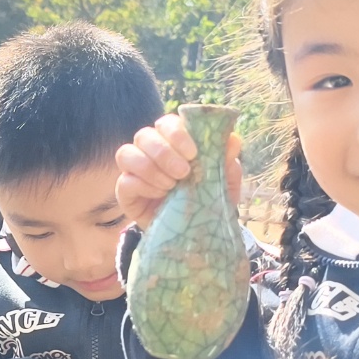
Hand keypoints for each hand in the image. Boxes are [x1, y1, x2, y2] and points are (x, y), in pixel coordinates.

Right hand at [115, 115, 241, 230]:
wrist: (193, 234)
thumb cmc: (206, 201)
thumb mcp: (223, 183)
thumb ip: (226, 161)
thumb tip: (233, 140)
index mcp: (173, 142)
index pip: (167, 123)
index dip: (176, 133)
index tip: (192, 153)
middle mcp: (150, 151)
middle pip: (144, 135)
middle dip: (163, 152)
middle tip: (183, 172)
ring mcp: (135, 170)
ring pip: (127, 153)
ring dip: (150, 168)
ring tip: (171, 186)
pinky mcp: (126, 192)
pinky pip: (125, 181)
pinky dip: (143, 186)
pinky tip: (160, 195)